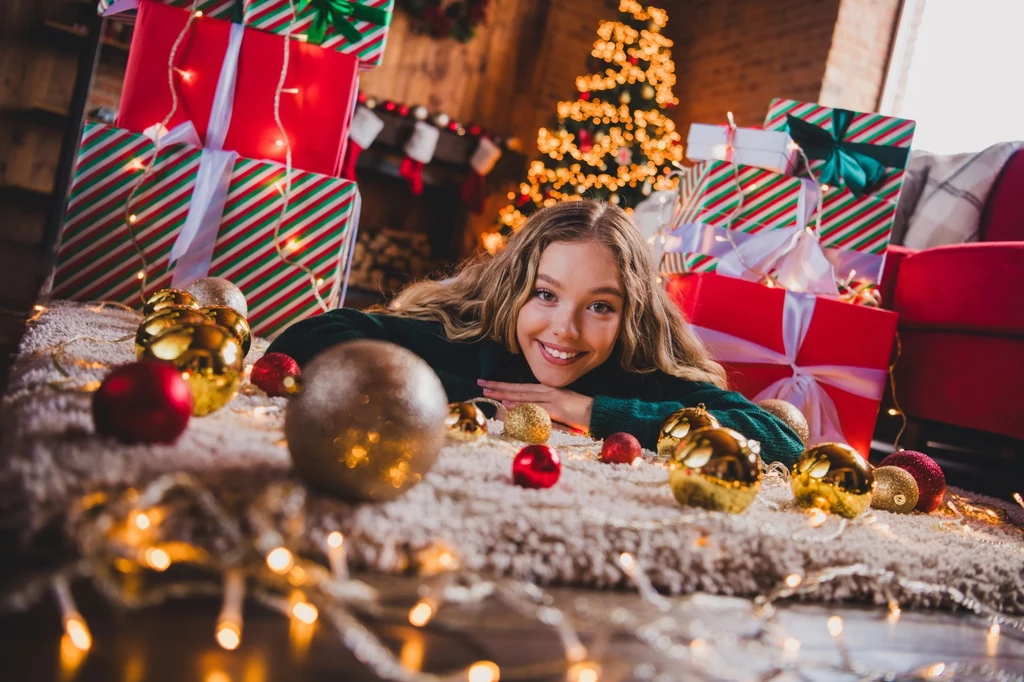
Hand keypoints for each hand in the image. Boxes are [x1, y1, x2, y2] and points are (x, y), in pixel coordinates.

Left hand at [477, 379, 593, 432]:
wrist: (599, 414)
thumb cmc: (579, 413)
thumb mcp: (558, 408)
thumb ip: (541, 408)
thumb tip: (520, 411)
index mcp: (547, 390)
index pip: (521, 388)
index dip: (504, 386)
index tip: (488, 384)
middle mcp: (548, 391)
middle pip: (519, 389)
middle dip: (499, 387)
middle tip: (482, 385)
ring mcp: (553, 399)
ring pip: (525, 396)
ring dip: (506, 395)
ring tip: (490, 394)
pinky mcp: (558, 409)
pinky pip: (537, 408)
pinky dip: (523, 406)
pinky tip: (511, 406)